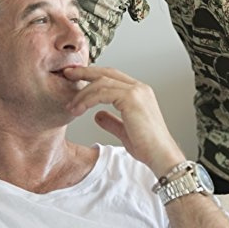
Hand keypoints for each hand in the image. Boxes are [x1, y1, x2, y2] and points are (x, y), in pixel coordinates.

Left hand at [63, 65, 183, 175]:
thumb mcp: (124, 131)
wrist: (160, 155)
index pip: (113, 77)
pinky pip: (102, 93)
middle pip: (107, 72)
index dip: (94, 76)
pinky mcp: (131, 98)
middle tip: (68, 74)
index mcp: (140, 92)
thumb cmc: (148, 147)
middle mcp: (140, 88)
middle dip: (85, 72)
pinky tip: (79, 109)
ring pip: (102, 82)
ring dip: (82, 93)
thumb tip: (98, 115)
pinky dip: (87, 100)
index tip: (77, 78)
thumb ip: (112, 121)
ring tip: (71, 106)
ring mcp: (137, 91)